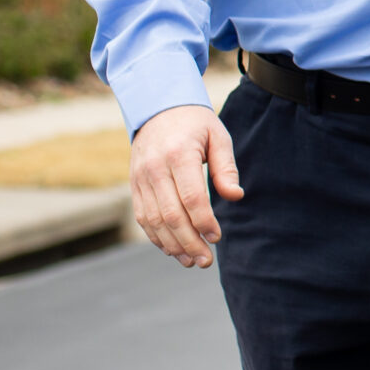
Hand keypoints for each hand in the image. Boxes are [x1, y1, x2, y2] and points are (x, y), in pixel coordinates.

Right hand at [128, 104, 242, 266]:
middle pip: (170, 214)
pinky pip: (142, 217)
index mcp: (178, 154)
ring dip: (171, 245)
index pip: (191, 197)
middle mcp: (154, 169)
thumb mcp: (218, 136)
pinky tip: (172, 249)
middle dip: (189, 242)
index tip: (217, 237)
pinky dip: (156, 237)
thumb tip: (235, 197)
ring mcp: (140, 179)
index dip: (204, 221)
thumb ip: (226, 168)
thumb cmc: (195, 124)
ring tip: (191, 261)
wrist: (157, 108)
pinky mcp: (133, 186)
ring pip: (152, 221)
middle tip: (205, 261)